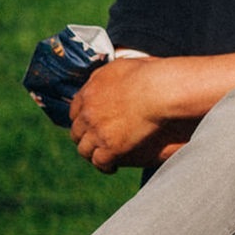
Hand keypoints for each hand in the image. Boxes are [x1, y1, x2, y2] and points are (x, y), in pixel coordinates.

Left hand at [69, 57, 170, 171]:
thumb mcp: (119, 66)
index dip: (81, 118)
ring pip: (84, 149)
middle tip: (94, 141)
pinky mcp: (112, 147)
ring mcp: (98, 132)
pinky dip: (104, 166)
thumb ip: (105, 75)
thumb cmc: (147, 74)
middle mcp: (88, 114)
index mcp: (89, 93)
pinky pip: (100, 162)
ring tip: (100, 157)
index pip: (74, 110)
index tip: (88, 122)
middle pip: (77, 131)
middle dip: (83, 137)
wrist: (160, 90)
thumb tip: (105, 78)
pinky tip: (111, 167)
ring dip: (91, 153)